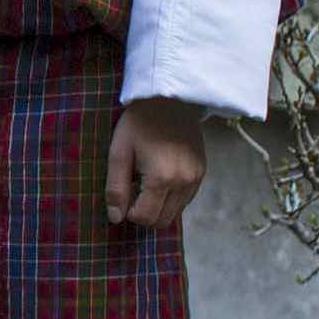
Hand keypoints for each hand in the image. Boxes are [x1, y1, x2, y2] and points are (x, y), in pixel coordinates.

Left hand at [106, 97, 207, 230]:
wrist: (169, 97)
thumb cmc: (139, 122)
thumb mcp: (119, 152)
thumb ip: (116, 188)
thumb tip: (116, 218)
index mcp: (162, 178)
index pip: (145, 217)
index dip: (128, 212)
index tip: (122, 194)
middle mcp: (185, 182)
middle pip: (162, 220)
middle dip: (143, 213)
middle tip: (132, 189)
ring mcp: (197, 178)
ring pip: (175, 213)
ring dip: (158, 207)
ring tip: (145, 181)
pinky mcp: (203, 172)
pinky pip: (185, 199)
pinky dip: (170, 198)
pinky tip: (159, 178)